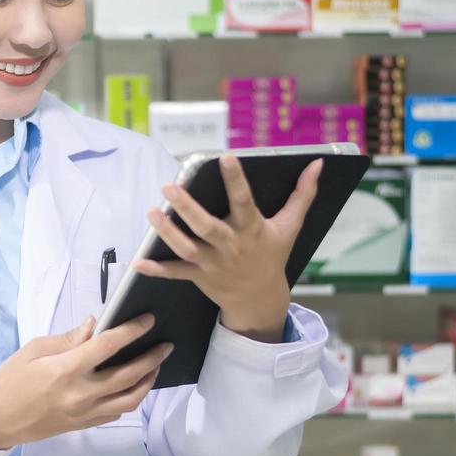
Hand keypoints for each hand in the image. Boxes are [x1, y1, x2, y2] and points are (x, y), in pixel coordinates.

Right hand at [0, 314, 172, 450]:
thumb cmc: (10, 380)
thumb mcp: (33, 350)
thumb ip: (68, 339)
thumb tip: (94, 325)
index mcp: (66, 370)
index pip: (108, 346)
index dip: (131, 331)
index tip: (148, 319)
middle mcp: (81, 394)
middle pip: (128, 375)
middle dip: (152, 358)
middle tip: (165, 345)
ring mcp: (84, 413)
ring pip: (129, 399)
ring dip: (147, 382)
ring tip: (155, 366)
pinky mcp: (84, 425)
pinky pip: (116, 412)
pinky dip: (130, 398)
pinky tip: (134, 385)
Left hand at [134, 156, 322, 341]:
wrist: (260, 298)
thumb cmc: (273, 255)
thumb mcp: (290, 226)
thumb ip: (303, 194)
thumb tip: (317, 164)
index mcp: (251, 229)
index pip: (243, 201)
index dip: (235, 179)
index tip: (225, 157)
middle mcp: (230, 246)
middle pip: (206, 227)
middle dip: (187, 208)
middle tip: (169, 187)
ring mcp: (212, 262)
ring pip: (186, 248)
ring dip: (167, 232)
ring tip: (152, 211)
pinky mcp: (197, 275)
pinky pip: (175, 273)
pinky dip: (157, 270)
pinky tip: (139, 262)